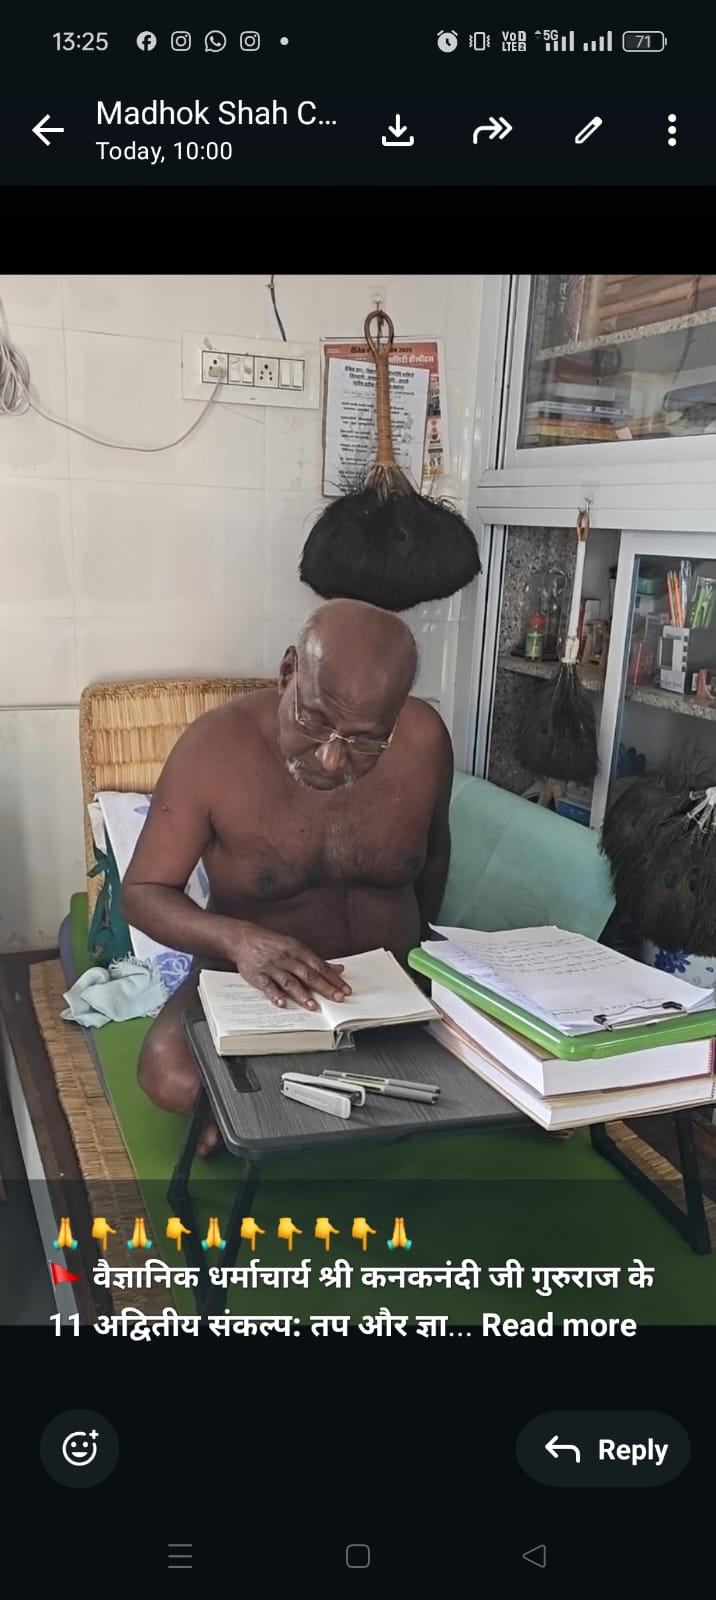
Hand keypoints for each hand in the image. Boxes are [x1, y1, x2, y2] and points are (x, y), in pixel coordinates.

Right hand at [227, 925, 351, 1009]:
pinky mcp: (258, 975)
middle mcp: (287, 958)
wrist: (243, 938)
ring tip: (313, 1006)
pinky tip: (283, 1003)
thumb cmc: (272, 944)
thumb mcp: (296, 947)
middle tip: (338, 998)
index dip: (333, 979)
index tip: (345, 989)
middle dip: (325, 987)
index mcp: (298, 950)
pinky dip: (275, 995)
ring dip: (302, 994)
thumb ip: (317, 961)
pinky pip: (268, 986)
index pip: (320, 966)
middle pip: (308, 974)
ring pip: (290, 981)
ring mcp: (272, 967)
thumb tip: (338, 969)